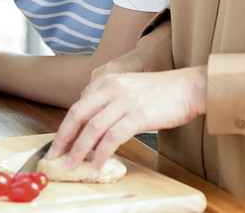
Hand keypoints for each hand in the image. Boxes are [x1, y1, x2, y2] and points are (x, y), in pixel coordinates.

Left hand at [49, 66, 207, 169]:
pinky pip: (113, 137)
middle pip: (79, 115)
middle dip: (64, 137)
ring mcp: (125, 101)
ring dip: (80, 149)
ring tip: (73, 164)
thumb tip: (91, 127)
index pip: (78, 106)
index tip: (58, 143)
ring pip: (93, 128)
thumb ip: (110, 102)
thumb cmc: (162, 92)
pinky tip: (98, 164)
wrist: (188, 87)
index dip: (65, 127)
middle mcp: (113, 88)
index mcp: (108, 81)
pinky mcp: (139, 115)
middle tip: (56, 155)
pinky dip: (102, 153)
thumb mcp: (130, 90)